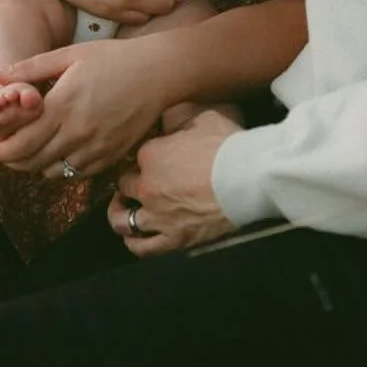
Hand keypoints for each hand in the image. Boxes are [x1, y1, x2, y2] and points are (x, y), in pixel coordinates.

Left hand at [0, 39, 168, 174]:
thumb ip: (29, 68)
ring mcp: (96, 147)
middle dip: (12, 160)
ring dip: (37, 164)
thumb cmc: (113, 58)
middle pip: (33, 162)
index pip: (21, 142)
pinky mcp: (111, 156)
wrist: (159, 72)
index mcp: (63, 106)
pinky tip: (60, 151)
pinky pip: (78, 173)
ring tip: (32, 149)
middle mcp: (78, 132)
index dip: (0, 148)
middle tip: (4, 150)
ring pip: (54, 172)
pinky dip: (63, 167)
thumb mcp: (69, 55)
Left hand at [107, 108, 241, 255]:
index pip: (135, 157)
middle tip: (132, 183)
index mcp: (150, 155)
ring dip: (119, 215)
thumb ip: (179, 120)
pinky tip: (133, 239)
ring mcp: (158, 216)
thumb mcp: (202, 118)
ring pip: (123, 221)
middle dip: (127, 184)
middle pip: (124, 187)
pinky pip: (143, 248)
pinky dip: (134, 244)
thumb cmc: (228, 147)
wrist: (247, 179)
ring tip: (122, 211)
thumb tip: (170, 120)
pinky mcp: (174, 238)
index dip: (142, 158)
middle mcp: (147, 187)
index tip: (148, 160)